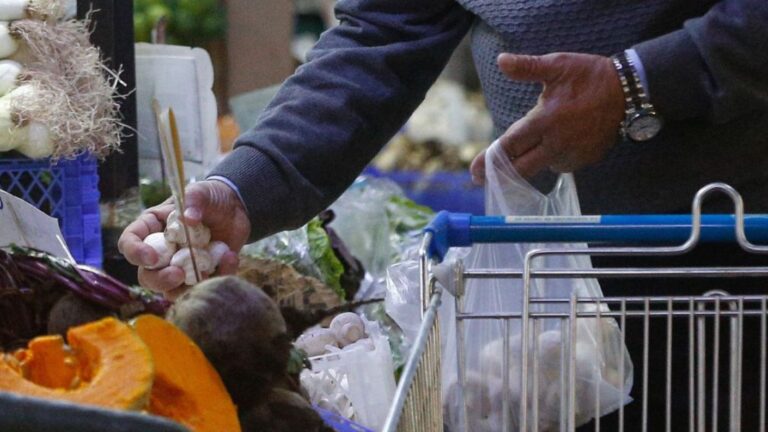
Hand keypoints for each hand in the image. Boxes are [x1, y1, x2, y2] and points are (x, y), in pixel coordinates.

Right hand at [118, 179, 250, 298]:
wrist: (236, 208)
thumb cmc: (210, 197)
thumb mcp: (201, 191)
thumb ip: (194, 199)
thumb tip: (188, 218)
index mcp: (152, 228)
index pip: (129, 242)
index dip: (135, 252)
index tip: (152, 258)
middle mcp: (162, 251)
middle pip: (147, 276)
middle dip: (160, 280)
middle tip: (179, 274)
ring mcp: (181, 266)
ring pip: (172, 290)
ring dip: (187, 288)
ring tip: (208, 271)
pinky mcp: (202, 275)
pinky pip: (204, 286)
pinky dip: (218, 276)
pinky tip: (231, 258)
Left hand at [471, 52, 624, 182]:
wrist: (629, 91)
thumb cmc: (589, 76)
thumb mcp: (557, 66)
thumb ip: (527, 67)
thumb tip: (501, 61)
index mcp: (545, 121)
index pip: (510, 146)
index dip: (489, 160)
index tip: (474, 171)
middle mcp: (556, 144)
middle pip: (521, 168)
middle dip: (501, 174)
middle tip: (482, 179)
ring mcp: (572, 155)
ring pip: (541, 167)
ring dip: (529, 162)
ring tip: (520, 156)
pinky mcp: (585, 160)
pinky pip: (560, 165)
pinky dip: (551, 159)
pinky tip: (551, 147)